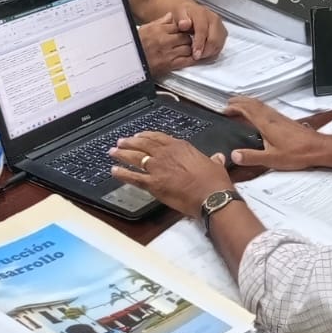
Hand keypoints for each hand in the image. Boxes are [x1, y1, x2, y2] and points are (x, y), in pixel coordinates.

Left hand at [110, 131, 233, 218]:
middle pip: (143, 144)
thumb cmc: (214, 182)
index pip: (158, 137)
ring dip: (122, 154)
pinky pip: (134, 177)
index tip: (139, 136)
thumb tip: (217, 156)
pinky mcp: (154, 184)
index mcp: (180, 147)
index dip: (146, 136)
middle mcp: (166, 154)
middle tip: (121, 142)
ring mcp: (158, 168)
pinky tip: (114, 171)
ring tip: (113, 152)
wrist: (212, 196)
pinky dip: (122, 174)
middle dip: (130, 142)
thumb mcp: (215, 165)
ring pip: (135, 157)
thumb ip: (213, 159)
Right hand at [139, 13, 194, 73]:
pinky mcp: (169, 65)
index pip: (178, 26)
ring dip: (189, 49)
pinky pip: (186, 60)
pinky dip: (191, 59)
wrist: (129, 62)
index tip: (183, 31)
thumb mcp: (145, 29)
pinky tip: (190, 57)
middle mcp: (164, 40)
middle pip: (185, 36)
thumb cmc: (135, 46)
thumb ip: (160, 22)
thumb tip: (170, 15)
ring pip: (188, 48)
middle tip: (186, 41)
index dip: (182, 29)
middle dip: (187, 39)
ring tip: (186, 49)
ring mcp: (168, 53)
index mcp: (158, 30)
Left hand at [173, 2, 226, 62]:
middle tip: (196, 58)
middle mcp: (214, 19)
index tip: (194, 54)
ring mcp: (220, 26)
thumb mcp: (178, 14)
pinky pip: (220, 45)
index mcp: (202, 13)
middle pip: (214, 39)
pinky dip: (213, 52)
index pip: (203, 30)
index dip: (199, 44)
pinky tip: (204, 55)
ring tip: (199, 57)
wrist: (189, 11)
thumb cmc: (182, 15)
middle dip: (206, 51)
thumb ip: (181, 19)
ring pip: (219, 43)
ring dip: (210, 53)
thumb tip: (184, 25)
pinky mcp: (222, 32)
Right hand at [225, 96, 323, 171]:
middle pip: (253, 104)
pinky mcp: (285, 121)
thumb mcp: (271, 159)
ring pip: (261, 105)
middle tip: (229, 102)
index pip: (247, 110)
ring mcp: (279, 118)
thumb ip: (252, 157)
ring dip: (248, 102)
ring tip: (240, 104)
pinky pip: (267, 109)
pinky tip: (259, 114)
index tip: (225, 109)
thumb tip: (234, 155)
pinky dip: (258, 107)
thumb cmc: (297, 153)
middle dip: (240, 101)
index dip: (235, 108)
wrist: (317, 148)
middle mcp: (272, 117)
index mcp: (266, 124)